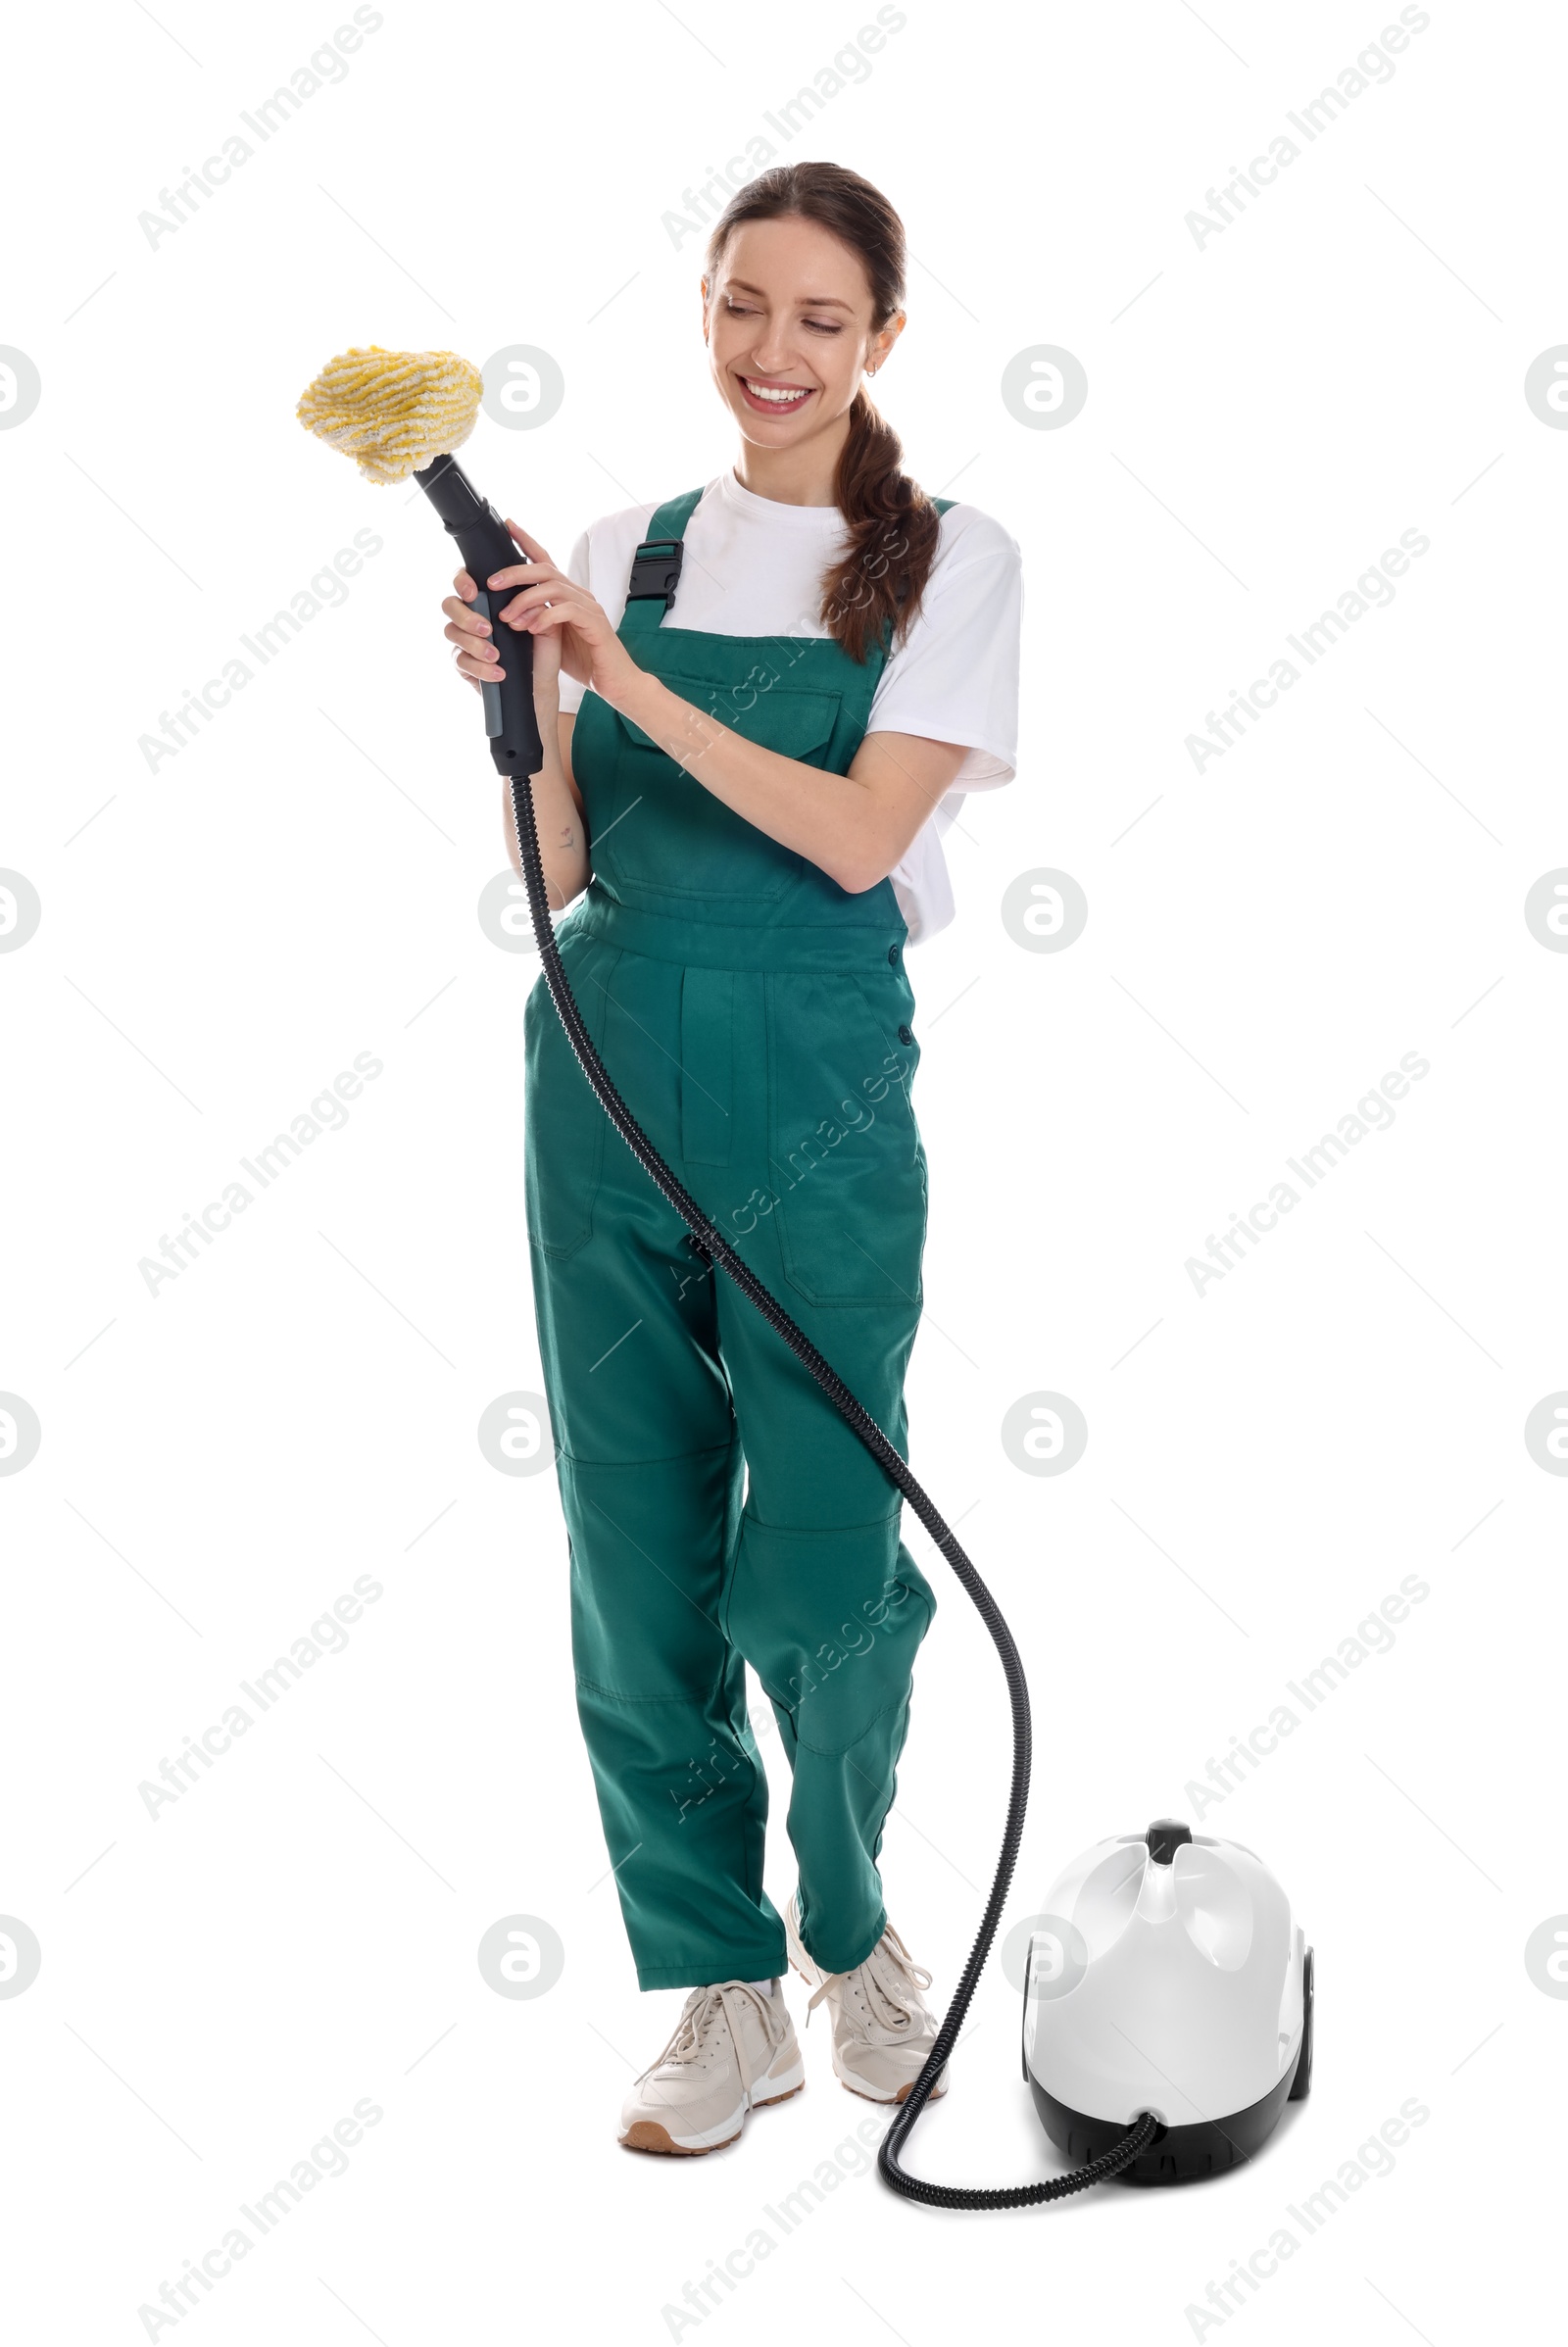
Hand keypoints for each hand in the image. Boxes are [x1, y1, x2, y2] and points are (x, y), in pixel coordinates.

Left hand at [485, 523, 639, 705]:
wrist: (616, 683)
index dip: (527, 542)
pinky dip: (546, 617)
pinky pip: (568, 611)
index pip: (545, 562)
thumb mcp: (553, 640)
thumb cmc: (586, 662)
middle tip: (493, 583)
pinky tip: (533, 629)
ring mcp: (590, 608)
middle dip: (516, 573)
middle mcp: (580, 596)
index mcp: (568, 596)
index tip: (508, 527)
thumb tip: (509, 615)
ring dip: (526, 600)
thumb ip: (536, 622)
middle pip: (545, 569)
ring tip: (509, 618)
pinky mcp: (596, 624)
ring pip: (554, 588)